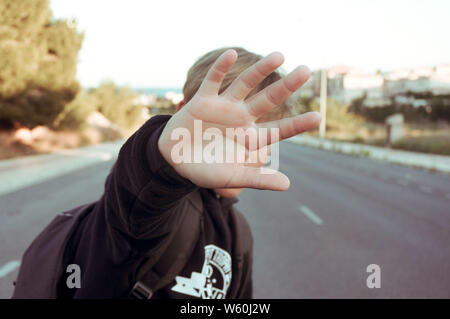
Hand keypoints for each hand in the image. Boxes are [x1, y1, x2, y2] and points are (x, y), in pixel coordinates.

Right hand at [158, 49, 320, 190]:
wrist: (174, 161)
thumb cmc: (205, 170)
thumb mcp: (231, 177)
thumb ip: (257, 179)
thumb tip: (287, 185)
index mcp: (250, 138)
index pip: (279, 130)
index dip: (297, 124)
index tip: (318, 117)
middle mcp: (241, 119)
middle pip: (268, 100)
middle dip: (286, 86)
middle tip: (307, 71)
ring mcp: (223, 107)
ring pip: (244, 84)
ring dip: (260, 70)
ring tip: (279, 55)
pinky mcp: (203, 100)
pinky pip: (212, 81)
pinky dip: (219, 68)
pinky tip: (231, 53)